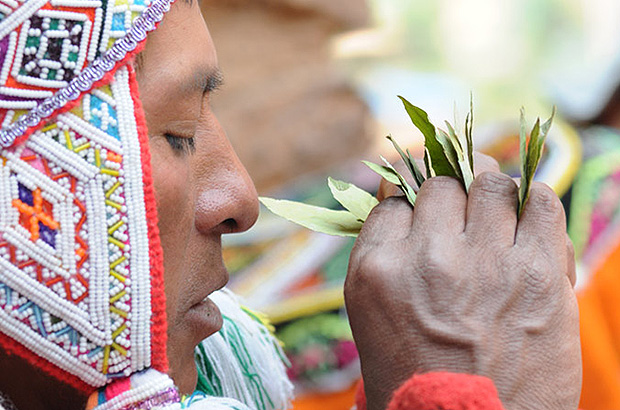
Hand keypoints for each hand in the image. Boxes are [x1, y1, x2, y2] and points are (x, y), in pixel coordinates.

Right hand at [344, 156, 580, 409]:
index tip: (423, 215)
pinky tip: (526, 218)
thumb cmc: (416, 371)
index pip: (395, 198)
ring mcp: (486, 263)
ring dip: (490, 193)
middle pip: (440, 183)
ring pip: (489, 181)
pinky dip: (532, 200)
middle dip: (449, 196)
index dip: (410, 204)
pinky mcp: (539, 274)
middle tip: (459, 216)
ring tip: (494, 216)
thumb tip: (403, 198)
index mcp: (378, 269)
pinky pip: (540, 200)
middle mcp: (428, 258)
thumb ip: (383, 252)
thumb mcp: (372, 311)